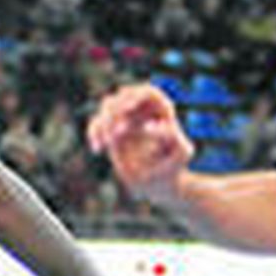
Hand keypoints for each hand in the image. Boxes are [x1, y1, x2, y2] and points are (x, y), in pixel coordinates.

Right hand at [86, 84, 194, 202]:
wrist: (158, 183)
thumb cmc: (174, 166)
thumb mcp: (181, 153)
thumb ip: (171, 136)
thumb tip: (148, 125)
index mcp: (162, 109)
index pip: (148, 92)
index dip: (136, 96)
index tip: (126, 109)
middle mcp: (143, 109)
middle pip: (124, 95)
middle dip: (118, 111)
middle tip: (118, 134)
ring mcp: (126, 117)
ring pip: (108, 105)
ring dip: (105, 122)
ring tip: (109, 143)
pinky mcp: (111, 129)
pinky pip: (97, 122)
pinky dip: (94, 132)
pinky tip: (98, 150)